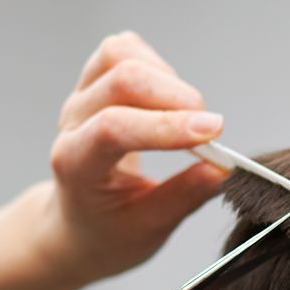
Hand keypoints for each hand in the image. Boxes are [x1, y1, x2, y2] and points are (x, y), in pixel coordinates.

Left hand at [0, 32, 228, 289]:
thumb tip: (221, 168)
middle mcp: (69, 128)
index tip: (214, 138)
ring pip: (119, 57)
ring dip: (165, 78)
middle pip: (120, 80)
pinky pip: (121, 52)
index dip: (166, 129)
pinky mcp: (90, 83)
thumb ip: (184, 195)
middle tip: (207, 129)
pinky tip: (171, 100)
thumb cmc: (107, 238)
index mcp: (77, 168)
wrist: (68, 232)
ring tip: (192, 117)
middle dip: (172, 98)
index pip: (117, 130)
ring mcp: (75, 103)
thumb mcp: (149, 231)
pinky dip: (153, 64)